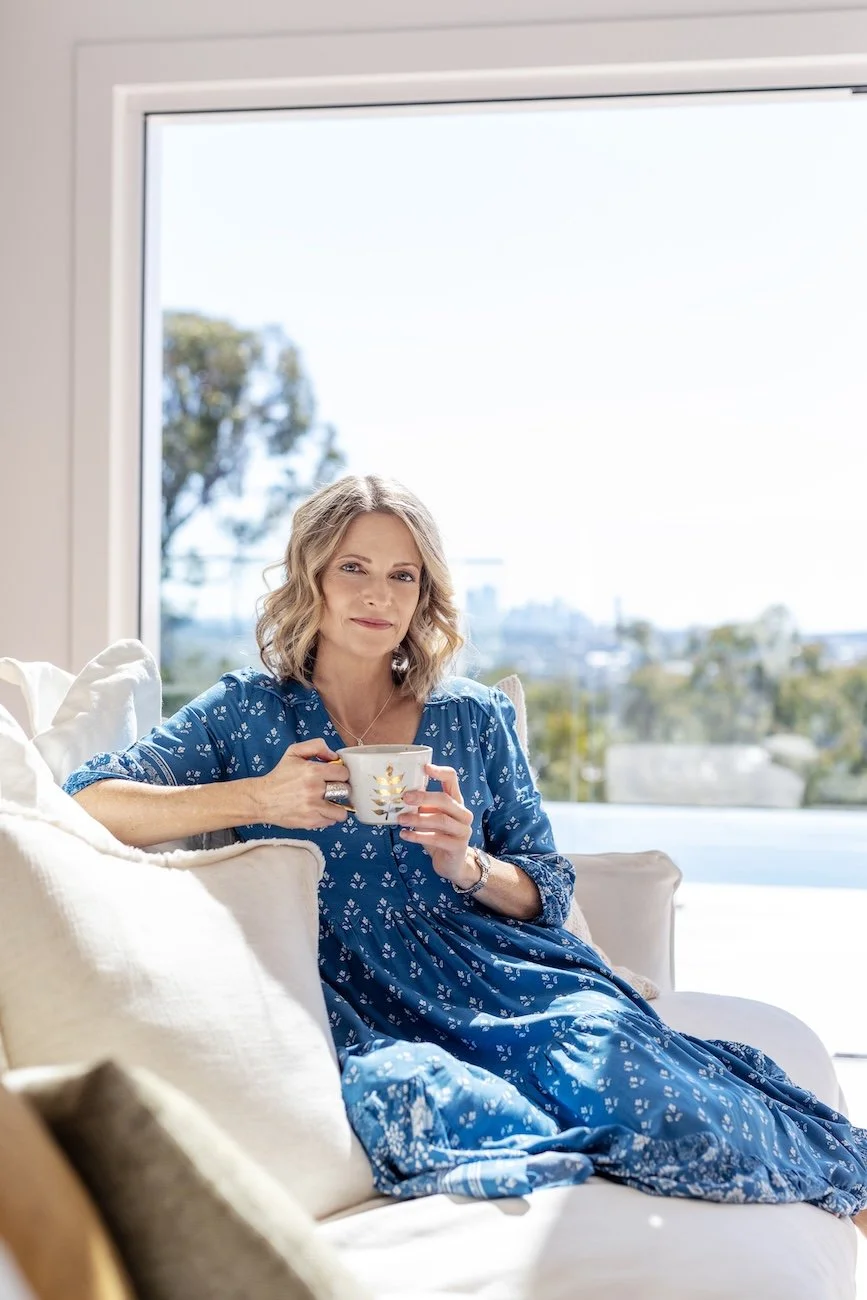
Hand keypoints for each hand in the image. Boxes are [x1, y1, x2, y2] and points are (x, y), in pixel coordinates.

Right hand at [252, 738, 349, 829]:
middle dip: (340, 789)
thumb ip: (316, 746)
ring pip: (341, 812)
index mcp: (313, 771)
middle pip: (345, 791)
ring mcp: (313, 808)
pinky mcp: (311, 822)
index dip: (341, 774)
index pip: (343, 773)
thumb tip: (334, 756)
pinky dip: (328, 817)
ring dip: (338, 807)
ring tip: (330, 802)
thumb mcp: (294, 752)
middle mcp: (314, 790)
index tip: (335, 776)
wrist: (262, 799)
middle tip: (332, 788)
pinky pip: (331, 822)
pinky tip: (320, 810)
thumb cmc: (279, 776)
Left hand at [397, 763, 473, 881]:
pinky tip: (404, 835)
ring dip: (417, 819)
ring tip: (400, 819)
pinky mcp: (458, 846)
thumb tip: (399, 795)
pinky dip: (418, 836)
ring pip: (440, 820)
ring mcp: (463, 830)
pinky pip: (437, 839)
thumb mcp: (430, 818)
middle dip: (423, 797)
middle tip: (404, 798)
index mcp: (456, 801)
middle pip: (445, 799)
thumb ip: (422, 806)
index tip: (425, 768)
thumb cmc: (438, 836)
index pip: (452, 779)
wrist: (452, 864)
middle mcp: (463, 813)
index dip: (440, 772)